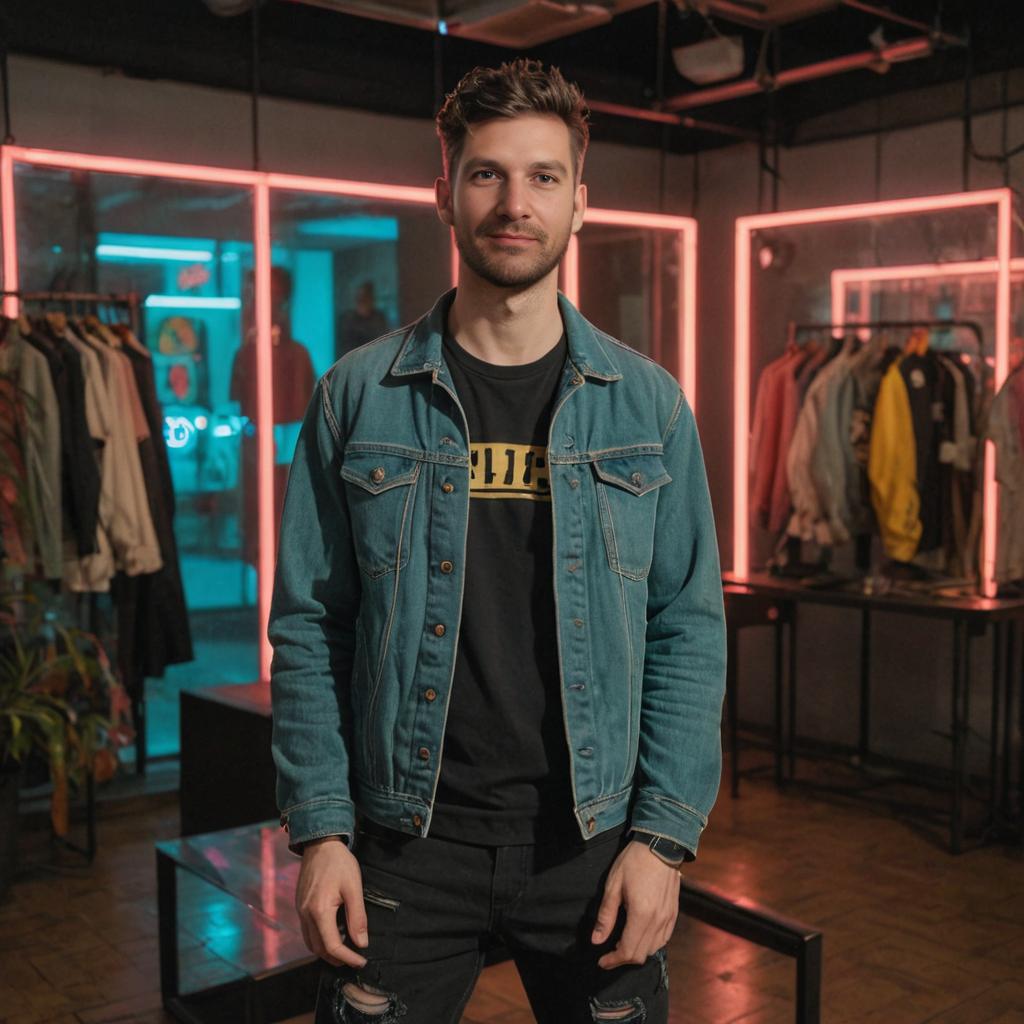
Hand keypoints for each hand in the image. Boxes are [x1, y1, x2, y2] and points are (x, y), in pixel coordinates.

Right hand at [295, 837, 367, 967]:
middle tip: (354, 958)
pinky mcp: (300, 905)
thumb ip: (357, 917)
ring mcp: (300, 910)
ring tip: (345, 950)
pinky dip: (319, 939)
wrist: (320, 844)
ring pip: (310, 942)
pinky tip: (332, 934)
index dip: (347, 957)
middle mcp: (306, 914)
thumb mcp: (354, 888)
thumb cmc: (339, 863)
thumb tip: (361, 943)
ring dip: (326, 951)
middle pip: (319, 949)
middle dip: (336, 958)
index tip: (361, 960)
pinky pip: (307, 931)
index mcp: (319, 911)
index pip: (332, 946)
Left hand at [591, 840, 679, 969]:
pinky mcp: (674, 913)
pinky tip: (639, 934)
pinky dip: (650, 944)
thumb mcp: (613, 885)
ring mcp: (669, 918)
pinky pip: (663, 939)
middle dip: (622, 959)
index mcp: (641, 915)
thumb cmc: (633, 862)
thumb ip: (605, 915)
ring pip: (653, 949)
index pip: (627, 951)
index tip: (601, 961)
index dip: (613, 961)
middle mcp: (658, 921)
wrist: (660, 845)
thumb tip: (596, 940)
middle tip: (609, 954)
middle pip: (641, 955)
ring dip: (636, 951)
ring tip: (622, 942)